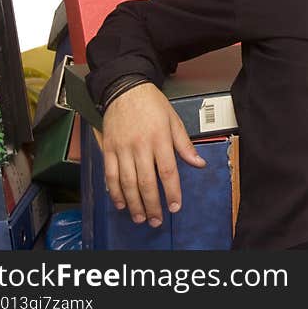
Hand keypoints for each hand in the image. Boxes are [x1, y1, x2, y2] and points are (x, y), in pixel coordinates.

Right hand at [101, 83, 206, 226]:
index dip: (172, 192)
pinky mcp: (108, 148)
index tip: (175, 206)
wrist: (125, 89)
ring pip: (127, 182)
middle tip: (157, 220)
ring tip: (140, 217)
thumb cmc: (152, 104)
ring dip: (134, 203)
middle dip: (152, 205)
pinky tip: (121, 203)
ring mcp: (122, 148)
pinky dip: (115, 191)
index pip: (168, 171)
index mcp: (160, 139)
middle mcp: (141, 146)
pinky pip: (110, 174)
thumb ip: (185, 145)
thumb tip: (199, 163)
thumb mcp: (174, 121)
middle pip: (147, 182)